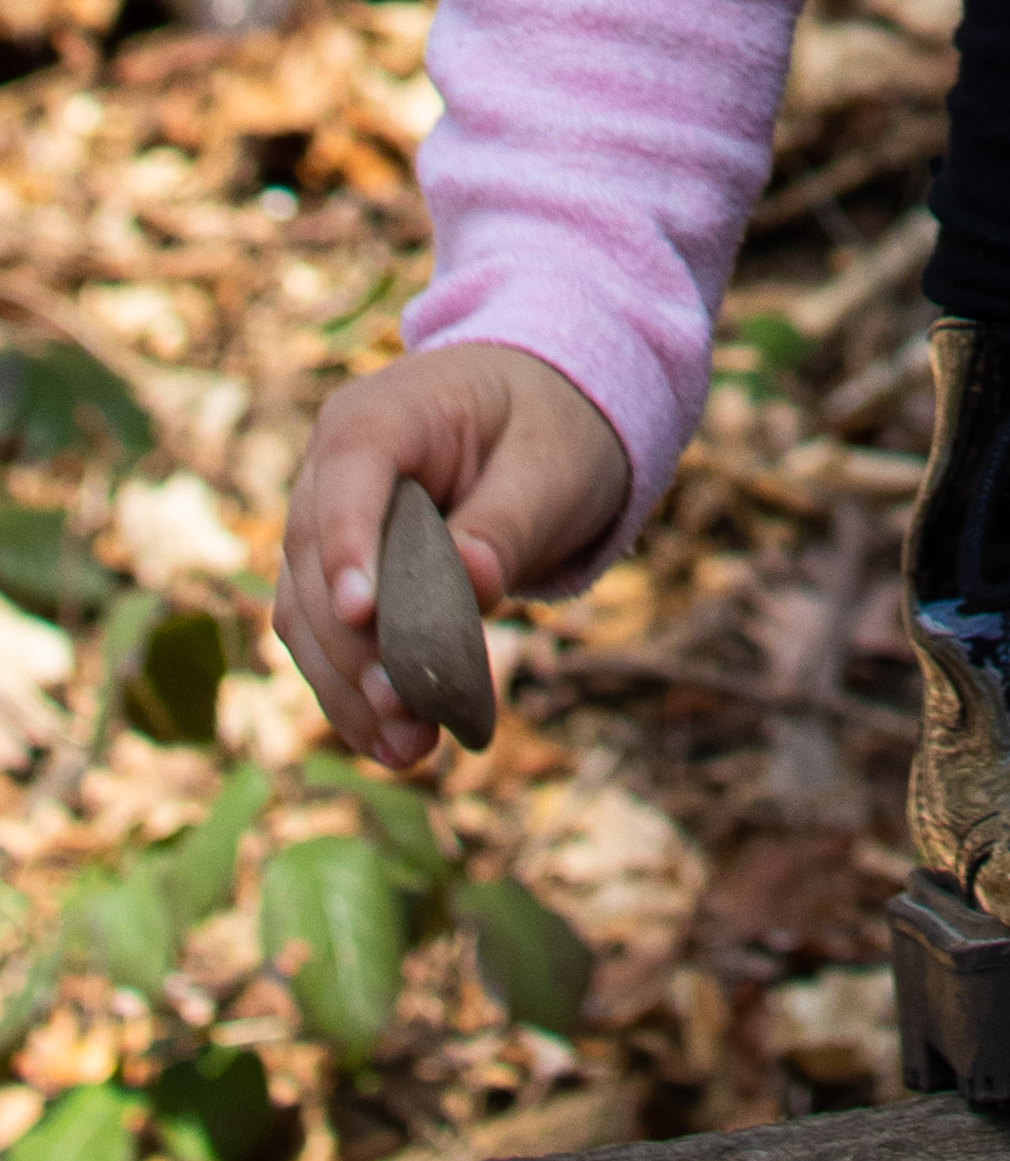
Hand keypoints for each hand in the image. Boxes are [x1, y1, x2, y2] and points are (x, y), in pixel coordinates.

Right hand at [275, 344, 628, 769]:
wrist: (539, 425)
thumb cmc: (546, 428)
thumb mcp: (550, 466)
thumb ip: (505, 524)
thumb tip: (471, 583)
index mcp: (383, 414)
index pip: (349, 471)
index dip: (348, 543)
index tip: (364, 614)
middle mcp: (333, 468)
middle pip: (314, 559)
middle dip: (355, 644)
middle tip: (406, 709)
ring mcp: (325, 526)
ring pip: (308, 615)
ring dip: (350, 687)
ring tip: (410, 746)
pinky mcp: (334, 580)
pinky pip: (326, 643)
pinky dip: (354, 696)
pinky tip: (395, 744)